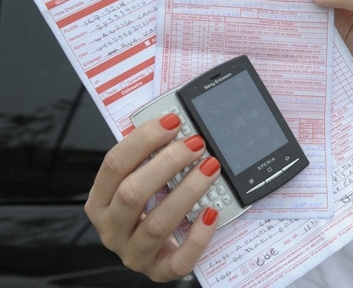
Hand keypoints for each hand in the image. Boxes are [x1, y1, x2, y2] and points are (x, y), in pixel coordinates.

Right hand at [84, 113, 220, 281]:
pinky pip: (179, 259)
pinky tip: (211, 212)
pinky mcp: (158, 270)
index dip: (144, 139)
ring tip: (210, 168)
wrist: (155, 248)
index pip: (115, 164)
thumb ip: (152, 155)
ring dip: (187, 191)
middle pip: (133, 192)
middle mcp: (112, 228)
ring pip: (157, 223)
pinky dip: (197, 235)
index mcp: (101, 200)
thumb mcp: (142, 178)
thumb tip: (176, 123)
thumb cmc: (148, 206)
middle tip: (195, 144)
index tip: (172, 121)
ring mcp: (133, 253)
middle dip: (167, 163)